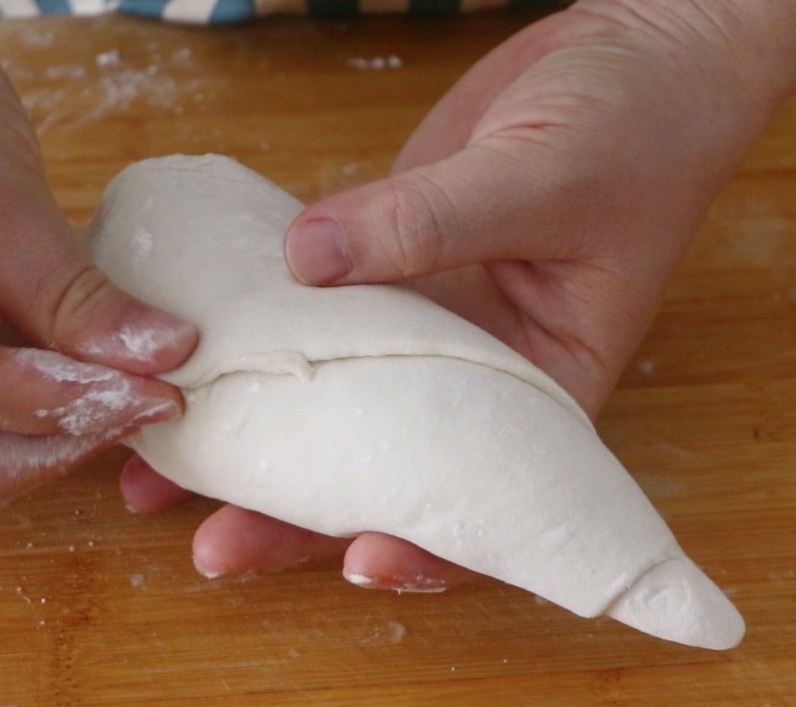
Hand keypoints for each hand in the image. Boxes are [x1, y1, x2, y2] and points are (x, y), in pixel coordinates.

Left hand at [121, 0, 795, 585]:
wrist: (630, 54)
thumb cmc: (637, 130)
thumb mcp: (544, 179)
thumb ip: (429, 219)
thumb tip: (303, 260)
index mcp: (545, 389)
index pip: (486, 496)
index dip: (427, 544)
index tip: (359, 564)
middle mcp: (475, 375)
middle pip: (383, 469)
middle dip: (300, 515)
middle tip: (216, 546)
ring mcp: (422, 322)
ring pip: (328, 402)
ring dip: (252, 442)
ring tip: (157, 481)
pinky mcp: (382, 264)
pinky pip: (305, 314)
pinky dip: (249, 339)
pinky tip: (183, 360)